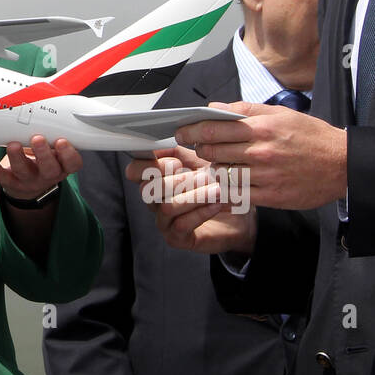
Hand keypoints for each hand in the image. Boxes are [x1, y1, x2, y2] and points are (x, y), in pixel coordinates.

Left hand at [0, 135, 80, 200]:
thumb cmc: (43, 157)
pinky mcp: (13, 183)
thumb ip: (54, 131)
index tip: (61, 141)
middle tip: (37, 138)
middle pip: (50, 169)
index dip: (68, 154)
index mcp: (62, 164)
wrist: (28, 182)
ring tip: (13, 145)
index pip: (72, 163)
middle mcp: (48, 174)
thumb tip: (51, 100)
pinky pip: (5, 179)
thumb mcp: (53, 147)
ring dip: (18, 158)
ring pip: (25, 171)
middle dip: (43, 154)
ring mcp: (30, 180)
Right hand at [125, 145, 256, 254]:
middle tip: (203, 176)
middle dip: (176, 180)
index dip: (150, 165)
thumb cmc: (216, 187)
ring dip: (193, 195)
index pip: (135, 171)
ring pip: (166, 206)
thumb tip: (169, 136)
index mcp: (155, 179)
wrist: (239, 218)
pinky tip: (217, 204)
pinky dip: (201, 211)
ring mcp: (163, 221)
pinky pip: (182, 224)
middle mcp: (154, 201)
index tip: (176, 163)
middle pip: (148, 189)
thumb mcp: (199, 163)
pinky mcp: (177, 238)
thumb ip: (181, 151)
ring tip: (215, 189)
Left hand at [175, 101, 347, 209]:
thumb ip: (245, 110)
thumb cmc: (310, 136)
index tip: (181, 133)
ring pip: (221, 175)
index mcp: (262, 128)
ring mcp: (265, 176)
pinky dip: (226, 189)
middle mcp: (260, 152)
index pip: (214, 129)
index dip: (192, 131)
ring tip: (214, 164)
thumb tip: (215, 108)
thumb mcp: (281, 114)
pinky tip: (225, 183)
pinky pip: (237, 195)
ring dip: (213, 170)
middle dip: (199, 150)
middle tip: (196, 148)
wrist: (342, 164)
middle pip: (213, 152)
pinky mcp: (271, 197)